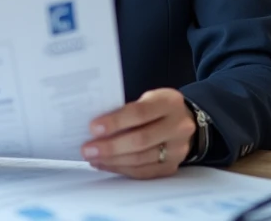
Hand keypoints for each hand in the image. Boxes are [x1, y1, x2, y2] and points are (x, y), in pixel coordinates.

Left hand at [81, 88, 195, 178]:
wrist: (183, 122)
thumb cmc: (156, 108)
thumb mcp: (147, 98)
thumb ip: (127, 109)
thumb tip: (96, 127)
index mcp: (170, 102)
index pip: (140, 113)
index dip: (116, 121)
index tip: (93, 128)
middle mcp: (178, 127)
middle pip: (141, 140)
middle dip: (110, 146)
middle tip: (87, 149)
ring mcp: (177, 149)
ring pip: (141, 159)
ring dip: (112, 160)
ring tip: (92, 158)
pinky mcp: (171, 167)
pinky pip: (143, 172)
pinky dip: (121, 169)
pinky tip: (105, 164)